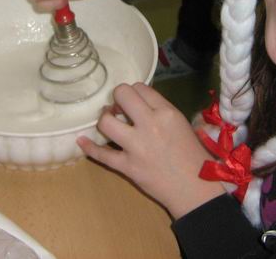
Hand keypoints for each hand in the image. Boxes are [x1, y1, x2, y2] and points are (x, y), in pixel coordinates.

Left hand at [78, 83, 224, 218]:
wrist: (194, 188)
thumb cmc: (192, 155)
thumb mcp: (180, 123)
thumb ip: (159, 110)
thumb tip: (136, 102)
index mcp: (166, 112)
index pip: (140, 87)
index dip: (135, 92)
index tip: (134, 102)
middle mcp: (150, 124)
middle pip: (122, 95)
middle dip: (118, 98)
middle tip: (119, 108)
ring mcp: (136, 146)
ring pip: (106, 122)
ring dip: (104, 119)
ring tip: (108, 121)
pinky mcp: (127, 166)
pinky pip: (102, 155)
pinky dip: (89, 148)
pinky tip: (81, 141)